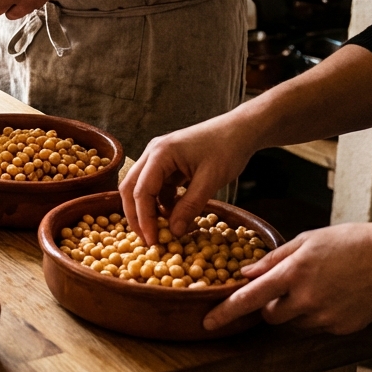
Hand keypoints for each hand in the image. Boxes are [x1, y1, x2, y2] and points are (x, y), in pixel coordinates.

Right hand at [120, 113, 258, 245]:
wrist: (240, 129)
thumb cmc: (227, 149)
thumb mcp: (211, 180)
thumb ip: (190, 206)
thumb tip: (173, 232)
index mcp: (160, 153)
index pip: (141, 191)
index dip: (144, 219)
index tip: (152, 241)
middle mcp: (152, 153)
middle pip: (131, 188)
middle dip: (137, 216)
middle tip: (149, 240)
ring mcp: (158, 157)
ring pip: (141, 188)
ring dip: (149, 210)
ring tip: (164, 230)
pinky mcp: (167, 163)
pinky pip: (156, 186)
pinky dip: (162, 203)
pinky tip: (175, 214)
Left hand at [203, 222, 371, 333]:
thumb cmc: (349, 242)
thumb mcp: (307, 240)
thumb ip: (273, 259)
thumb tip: (245, 273)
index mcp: (294, 272)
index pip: (250, 298)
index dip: (226, 311)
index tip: (208, 321)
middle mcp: (307, 299)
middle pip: (270, 316)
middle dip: (269, 305)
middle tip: (286, 286)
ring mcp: (326, 316)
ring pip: (294, 322)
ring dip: (295, 309)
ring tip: (319, 285)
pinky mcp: (342, 328)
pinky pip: (317, 326)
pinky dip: (318, 314)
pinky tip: (336, 294)